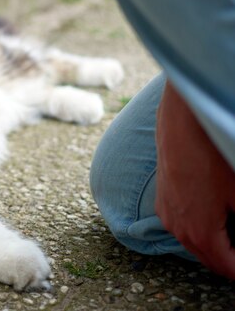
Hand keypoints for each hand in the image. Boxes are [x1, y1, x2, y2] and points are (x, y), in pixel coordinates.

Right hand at [155, 81, 234, 278]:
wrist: (183, 121)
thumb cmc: (214, 154)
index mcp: (200, 233)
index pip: (228, 269)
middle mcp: (178, 228)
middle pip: (210, 260)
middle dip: (231, 259)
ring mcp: (166, 213)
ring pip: (196, 243)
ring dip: (217, 244)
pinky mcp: (163, 198)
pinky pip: (184, 225)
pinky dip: (202, 228)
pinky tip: (218, 214)